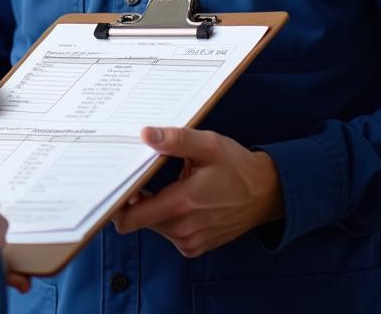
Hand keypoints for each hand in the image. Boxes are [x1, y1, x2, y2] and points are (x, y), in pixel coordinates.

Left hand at [112, 126, 283, 257]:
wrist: (266, 194)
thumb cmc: (236, 167)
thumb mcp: (208, 145)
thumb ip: (176, 139)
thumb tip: (145, 134)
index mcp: (182, 205)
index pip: (131, 217)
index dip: (117, 201)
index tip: (114, 181)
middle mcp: (183, 230)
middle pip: (138, 220)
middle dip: (132, 199)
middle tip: (134, 173)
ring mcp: (190, 242)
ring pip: (152, 225)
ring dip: (150, 206)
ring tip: (157, 182)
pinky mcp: (195, 246)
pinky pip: (167, 231)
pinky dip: (164, 216)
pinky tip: (173, 195)